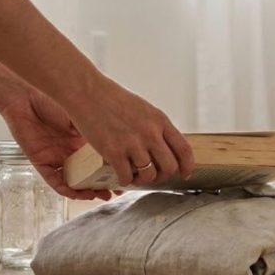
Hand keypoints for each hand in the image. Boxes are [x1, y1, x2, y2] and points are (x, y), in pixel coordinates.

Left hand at [0, 89, 113, 200]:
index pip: (100, 159)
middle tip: (115, 190)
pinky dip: (66, 190)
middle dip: (103, 184)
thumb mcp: (81, 115)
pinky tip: (77, 194)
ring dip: (86, 191)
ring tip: (98, 195)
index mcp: (82, 139)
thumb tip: (116, 143)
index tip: (126, 175)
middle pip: (89, 173)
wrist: (26, 98)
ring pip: (73, 181)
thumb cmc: (52, 100)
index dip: (112, 169)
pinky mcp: (42, 163)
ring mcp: (57, 158)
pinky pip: (55, 181)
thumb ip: (95, 130)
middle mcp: (71, 151)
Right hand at [63, 78, 194, 187]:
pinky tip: (121, 176)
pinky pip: (127, 177)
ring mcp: (133, 144)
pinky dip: (125, 181)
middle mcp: (150, 133)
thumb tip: (163, 146)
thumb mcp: (144, 109)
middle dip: (163, 176)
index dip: (187, 166)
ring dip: (143, 180)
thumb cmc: (112, 99)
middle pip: (169, 167)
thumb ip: (155, 127)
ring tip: (135, 175)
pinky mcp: (113, 152)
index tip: (184, 173)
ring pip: (149, 175)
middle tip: (153, 175)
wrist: (87, 93)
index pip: (184, 149)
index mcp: (160, 121)